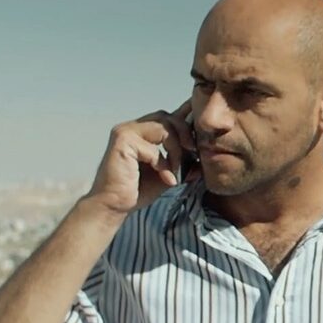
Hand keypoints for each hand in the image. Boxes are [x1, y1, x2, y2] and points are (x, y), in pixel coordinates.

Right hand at [84, 100, 195, 215]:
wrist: (115, 205)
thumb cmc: (139, 189)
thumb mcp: (169, 172)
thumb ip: (184, 161)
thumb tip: (207, 156)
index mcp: (144, 132)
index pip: (169, 116)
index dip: (188, 116)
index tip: (204, 128)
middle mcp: (133, 127)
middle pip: (168, 116)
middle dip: (185, 133)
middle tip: (194, 152)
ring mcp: (126, 132)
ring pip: (163, 126)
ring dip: (176, 149)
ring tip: (177, 169)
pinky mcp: (122, 142)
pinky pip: (153, 148)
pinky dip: (164, 164)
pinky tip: (166, 179)